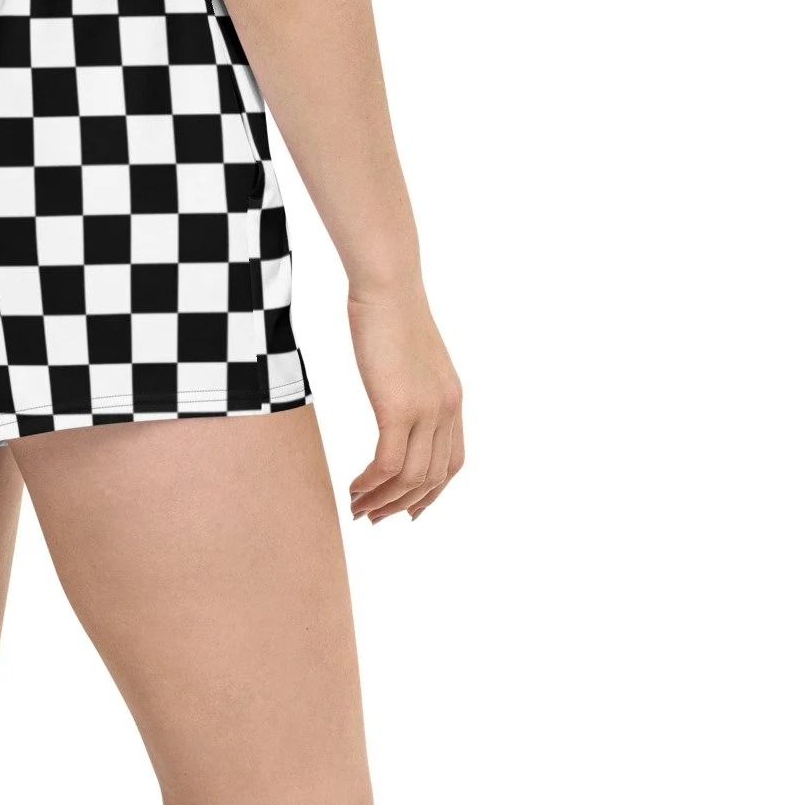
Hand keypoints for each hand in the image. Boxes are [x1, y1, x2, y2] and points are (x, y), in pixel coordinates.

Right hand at [344, 285, 464, 522]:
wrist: (386, 287)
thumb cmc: (389, 315)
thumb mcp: (408, 361)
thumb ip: (409, 389)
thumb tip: (394, 407)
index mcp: (452, 401)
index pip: (451, 464)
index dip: (430, 495)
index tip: (405, 511)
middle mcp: (447, 410)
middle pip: (433, 479)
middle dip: (401, 506)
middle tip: (370, 517)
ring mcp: (427, 410)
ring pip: (411, 478)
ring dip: (382, 500)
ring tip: (356, 508)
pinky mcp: (400, 407)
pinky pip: (389, 463)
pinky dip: (371, 482)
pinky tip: (353, 487)